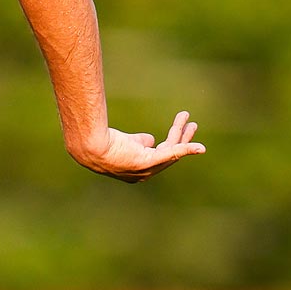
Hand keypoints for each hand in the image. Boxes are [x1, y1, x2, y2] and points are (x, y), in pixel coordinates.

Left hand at [73, 111, 205, 181]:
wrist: (90, 145)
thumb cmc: (102, 142)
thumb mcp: (125, 142)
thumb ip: (139, 142)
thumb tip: (150, 140)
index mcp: (137, 170)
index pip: (160, 155)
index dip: (173, 141)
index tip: (180, 126)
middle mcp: (143, 174)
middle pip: (169, 154)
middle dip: (182, 137)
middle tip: (192, 123)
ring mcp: (145, 170)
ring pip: (170, 150)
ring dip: (182, 134)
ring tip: (186, 115)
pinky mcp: (146, 163)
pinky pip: (171, 154)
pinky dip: (186, 149)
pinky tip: (200, 148)